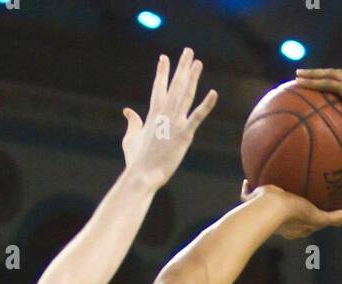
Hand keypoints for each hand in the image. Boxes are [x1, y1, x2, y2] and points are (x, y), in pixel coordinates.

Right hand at [122, 49, 217, 189]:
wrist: (142, 174)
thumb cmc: (136, 160)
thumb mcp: (130, 138)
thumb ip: (132, 123)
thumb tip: (127, 111)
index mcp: (152, 114)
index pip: (158, 87)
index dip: (162, 72)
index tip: (164, 58)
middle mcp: (164, 114)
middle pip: (175, 85)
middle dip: (181, 67)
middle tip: (188, 51)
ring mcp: (175, 123)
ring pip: (186, 95)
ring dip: (193, 78)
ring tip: (198, 63)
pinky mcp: (184, 135)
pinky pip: (197, 117)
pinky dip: (206, 105)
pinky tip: (213, 93)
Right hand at [239, 181, 341, 239]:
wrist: (266, 210)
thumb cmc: (292, 214)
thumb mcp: (317, 216)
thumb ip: (334, 217)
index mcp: (293, 228)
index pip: (304, 224)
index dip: (310, 218)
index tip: (314, 210)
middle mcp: (277, 223)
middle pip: (285, 215)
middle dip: (288, 206)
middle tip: (294, 196)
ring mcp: (261, 213)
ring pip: (264, 204)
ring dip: (267, 196)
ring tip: (271, 184)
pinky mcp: (250, 204)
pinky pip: (248, 194)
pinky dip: (248, 188)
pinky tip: (248, 178)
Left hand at [295, 68, 341, 132]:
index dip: (338, 83)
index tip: (327, 85)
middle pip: (337, 75)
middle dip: (321, 73)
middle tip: (306, 75)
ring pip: (329, 74)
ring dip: (313, 74)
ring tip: (297, 75)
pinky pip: (327, 83)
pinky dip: (313, 82)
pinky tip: (300, 84)